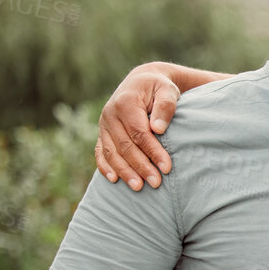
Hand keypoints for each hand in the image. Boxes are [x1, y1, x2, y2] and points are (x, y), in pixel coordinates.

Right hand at [95, 66, 178, 189]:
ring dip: (124, 171)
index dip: (153, 151)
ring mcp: (104, 124)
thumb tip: (158, 129)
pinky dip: (105, 166)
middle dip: (141, 166)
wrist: (141, 82)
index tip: (167, 168)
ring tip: (138, 187)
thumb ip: (165, 107)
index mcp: (126, 102)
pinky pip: (100, 151)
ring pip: (112, 152)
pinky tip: (113, 180)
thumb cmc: (159, 88)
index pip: (139, 133)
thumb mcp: (167, 91)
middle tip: (156, 183)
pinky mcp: (102, 132)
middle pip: (125, 145)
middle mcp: (110, 114)